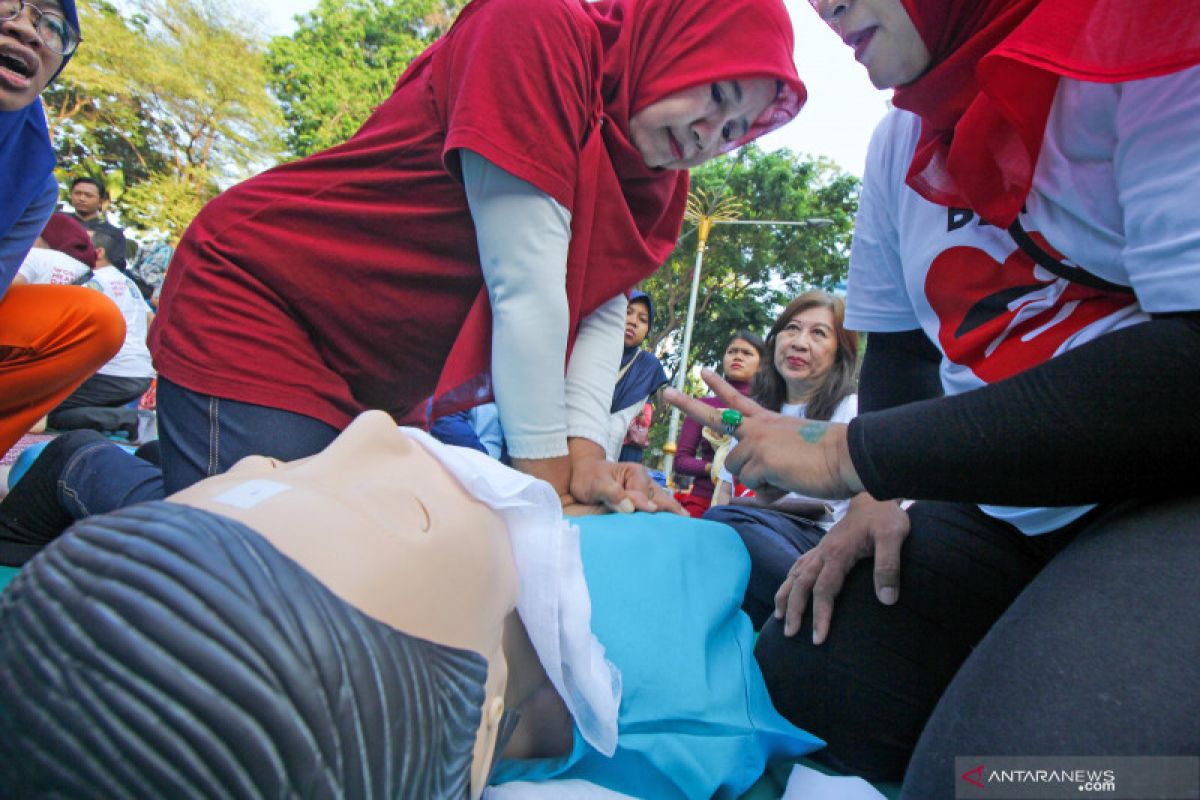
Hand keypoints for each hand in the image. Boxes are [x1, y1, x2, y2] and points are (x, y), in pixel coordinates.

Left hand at [566, 438, 685, 515]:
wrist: (583, 475)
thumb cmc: (589, 478)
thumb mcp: (595, 484)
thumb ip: (611, 493)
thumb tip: (630, 507)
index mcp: (635, 473)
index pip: (643, 494)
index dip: (641, 505)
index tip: (639, 513)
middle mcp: (644, 479)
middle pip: (660, 497)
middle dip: (671, 508)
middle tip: (686, 520)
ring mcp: (646, 488)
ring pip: (662, 500)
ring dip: (672, 511)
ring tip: (686, 521)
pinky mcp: (644, 497)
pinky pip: (658, 504)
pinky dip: (667, 512)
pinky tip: (676, 520)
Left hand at [664, 369, 864, 499]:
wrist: (848, 456)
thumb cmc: (829, 459)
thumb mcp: (793, 458)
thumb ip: (770, 469)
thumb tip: (758, 488)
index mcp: (768, 422)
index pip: (738, 401)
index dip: (719, 387)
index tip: (704, 372)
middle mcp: (758, 428)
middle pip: (715, 418)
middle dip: (688, 404)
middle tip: (667, 392)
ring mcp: (757, 441)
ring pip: (736, 469)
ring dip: (757, 479)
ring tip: (787, 473)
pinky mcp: (761, 459)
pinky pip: (752, 485)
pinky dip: (769, 490)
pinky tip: (789, 480)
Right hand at [773, 495, 909, 643]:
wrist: (877, 493)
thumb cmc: (886, 516)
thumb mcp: (894, 537)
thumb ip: (889, 566)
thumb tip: (886, 599)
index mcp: (838, 553)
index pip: (823, 590)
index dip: (820, 616)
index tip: (818, 639)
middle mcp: (824, 552)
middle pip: (801, 584)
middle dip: (794, 610)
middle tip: (790, 634)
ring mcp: (821, 549)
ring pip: (795, 574)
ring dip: (785, 596)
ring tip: (779, 617)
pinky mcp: (823, 546)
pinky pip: (799, 564)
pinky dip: (789, 580)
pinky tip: (788, 590)